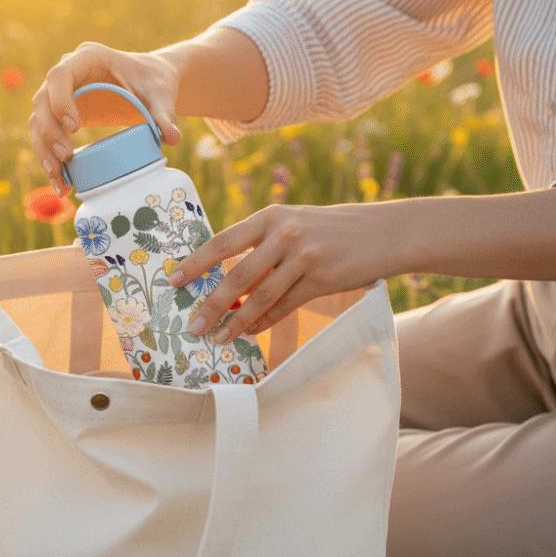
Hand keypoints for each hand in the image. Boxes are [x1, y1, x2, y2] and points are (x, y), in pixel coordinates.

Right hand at [29, 42, 181, 195]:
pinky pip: (45, 137)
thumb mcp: (160, 94)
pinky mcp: (59, 115)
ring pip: (38, 122)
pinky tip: (60, 184)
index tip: (75, 126)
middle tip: (67, 157)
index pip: (60, 75)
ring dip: (44, 152)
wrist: (149, 83)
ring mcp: (59, 95)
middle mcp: (68, 74)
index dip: (60, 99)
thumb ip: (165, 114)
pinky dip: (49, 161)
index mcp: (88, 58)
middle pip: (42, 101)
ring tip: (59, 180)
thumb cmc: (153, 82)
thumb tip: (172, 139)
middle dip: (50, 132)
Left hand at [168, 202, 399, 341]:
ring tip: (218, 338)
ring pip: (259, 297)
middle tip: (192, 327)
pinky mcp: (320, 279)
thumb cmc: (326, 229)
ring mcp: (303, 257)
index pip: (222, 242)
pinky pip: (284, 307)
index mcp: (269, 217)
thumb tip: (221, 278)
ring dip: (236, 322)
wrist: (382, 232)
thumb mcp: (291, 224)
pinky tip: (249, 333)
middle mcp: (284, 234)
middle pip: (236, 276)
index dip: (196, 264)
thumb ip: (259, 244)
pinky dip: (264, 322)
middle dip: (211, 305)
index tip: (173, 282)